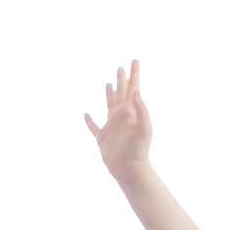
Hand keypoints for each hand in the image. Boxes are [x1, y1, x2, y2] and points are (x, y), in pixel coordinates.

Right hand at [84, 60, 151, 178]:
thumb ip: (141, 109)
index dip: (134, 74)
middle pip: (121, 93)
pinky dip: (90, 121)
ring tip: (109, 83)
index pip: (133, 88)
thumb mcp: (144, 127)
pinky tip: (86, 115)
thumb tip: (136, 91)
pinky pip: (94, 127)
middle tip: (121, 67)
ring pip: (109, 105)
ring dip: (109, 94)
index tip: (135, 61)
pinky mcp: (103, 138)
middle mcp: (122, 116)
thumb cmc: (138, 149)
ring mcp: (112, 126)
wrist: (129, 168)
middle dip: (122, 80)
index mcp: (131, 111)